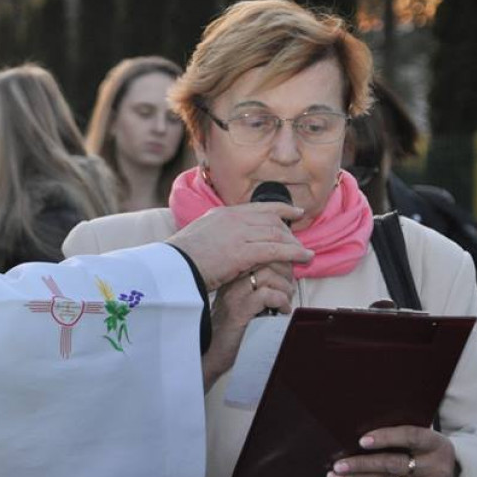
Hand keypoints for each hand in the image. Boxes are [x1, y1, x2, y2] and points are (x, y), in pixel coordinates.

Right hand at [167, 202, 311, 292]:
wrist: (171, 269)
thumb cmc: (179, 261)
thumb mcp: (198, 238)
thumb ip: (215, 235)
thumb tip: (222, 241)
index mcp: (221, 214)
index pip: (258, 207)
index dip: (281, 208)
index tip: (295, 211)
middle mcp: (232, 219)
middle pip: (271, 220)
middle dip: (289, 231)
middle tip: (301, 242)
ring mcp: (238, 234)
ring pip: (276, 233)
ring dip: (295, 244)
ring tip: (306, 254)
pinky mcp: (243, 252)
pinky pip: (276, 249)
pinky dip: (294, 253)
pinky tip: (305, 258)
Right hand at [201, 261, 296, 389]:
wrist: (213, 354)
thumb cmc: (234, 330)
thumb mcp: (247, 302)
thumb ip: (260, 287)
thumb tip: (287, 277)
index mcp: (233, 276)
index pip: (260, 253)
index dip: (281, 262)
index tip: (288, 277)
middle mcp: (231, 281)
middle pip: (265, 259)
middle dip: (286, 273)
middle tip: (289, 289)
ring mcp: (233, 295)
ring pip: (268, 275)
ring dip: (285, 289)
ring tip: (286, 302)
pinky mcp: (239, 311)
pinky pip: (267, 295)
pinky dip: (281, 302)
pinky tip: (281, 311)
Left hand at [326, 426, 458, 476]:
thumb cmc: (424, 453)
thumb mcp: (422, 440)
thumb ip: (399, 435)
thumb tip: (357, 435)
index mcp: (436, 444)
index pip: (410, 437)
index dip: (386, 437)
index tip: (361, 441)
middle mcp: (436, 468)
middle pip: (393, 464)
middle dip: (361, 464)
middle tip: (337, 464)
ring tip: (334, 476)